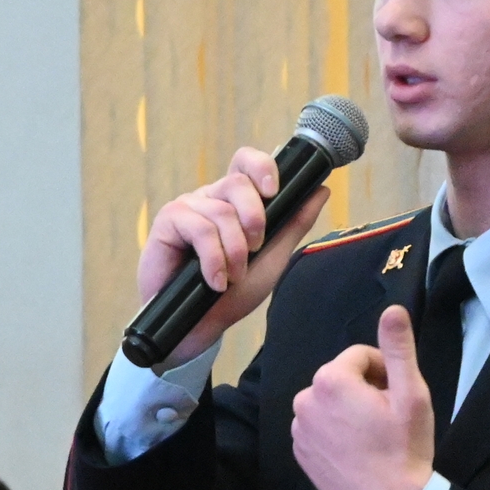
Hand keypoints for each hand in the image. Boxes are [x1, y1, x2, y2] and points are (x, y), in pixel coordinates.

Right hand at [137, 150, 330, 367]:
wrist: (199, 327)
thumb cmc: (232, 293)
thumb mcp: (272, 257)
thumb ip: (294, 223)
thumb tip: (321, 190)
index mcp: (234, 201)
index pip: (245, 162)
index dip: (261, 166)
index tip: (274, 191)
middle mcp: (210, 198)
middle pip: (237, 182)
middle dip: (255, 218)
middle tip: (255, 249)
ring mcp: (188, 208)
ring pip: (221, 211)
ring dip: (235, 251)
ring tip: (233, 278)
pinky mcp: (167, 223)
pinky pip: (199, 228)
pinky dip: (214, 259)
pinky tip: (216, 281)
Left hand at [290, 305, 434, 489]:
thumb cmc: (404, 448)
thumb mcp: (412, 394)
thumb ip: (398, 348)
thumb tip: (393, 309)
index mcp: (331, 380)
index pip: (361, 356)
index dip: (385, 372)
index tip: (398, 397)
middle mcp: (305, 399)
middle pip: (341, 378)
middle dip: (364, 389)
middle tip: (386, 418)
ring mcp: (299, 428)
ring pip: (328, 402)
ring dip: (348, 409)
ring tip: (371, 436)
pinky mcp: (299, 452)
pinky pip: (317, 426)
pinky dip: (334, 431)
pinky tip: (356, 451)